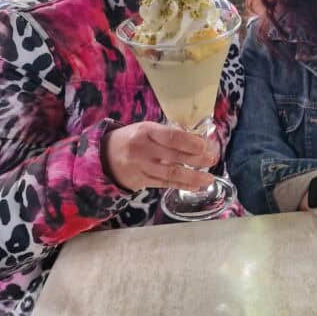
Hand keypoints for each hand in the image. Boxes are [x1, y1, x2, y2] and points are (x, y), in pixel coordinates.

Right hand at [103, 121, 219, 191]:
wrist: (104, 156)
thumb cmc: (132, 138)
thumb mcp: (147, 129)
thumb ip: (168, 134)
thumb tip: (198, 140)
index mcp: (146, 131)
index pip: (171, 137)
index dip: (190, 142)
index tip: (205, 146)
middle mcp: (142, 149)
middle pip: (174, 156)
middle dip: (197, 159)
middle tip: (212, 160)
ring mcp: (141, 167)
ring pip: (171, 174)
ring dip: (192, 177)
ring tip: (208, 179)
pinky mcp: (140, 181)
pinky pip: (164, 184)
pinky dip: (181, 185)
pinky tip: (194, 186)